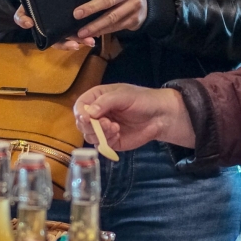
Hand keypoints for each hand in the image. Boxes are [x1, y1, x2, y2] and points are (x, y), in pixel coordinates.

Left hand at [61, 0, 147, 49]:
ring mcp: (134, 6)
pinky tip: (92, 34)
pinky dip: (103, 31)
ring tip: (81, 31)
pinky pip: (116, 27)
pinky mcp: (135, 20)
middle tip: (76, 14)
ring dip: (95, 25)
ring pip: (112, 17)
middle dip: (92, 7)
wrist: (146, 3)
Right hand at [75, 85, 193, 151]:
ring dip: (99, 133)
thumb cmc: (142, 100)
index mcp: (98, 98)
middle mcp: (97, 114)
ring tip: (115, 127)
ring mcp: (103, 129)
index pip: (80, 106)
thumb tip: (89, 113)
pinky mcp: (110, 141)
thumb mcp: (124, 95)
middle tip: (106, 123)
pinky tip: (118, 134)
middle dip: (90, 125)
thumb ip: (106, 102)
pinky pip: (100, 145)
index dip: (80, 113)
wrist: (160, 116)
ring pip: (89, 136)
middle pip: (81, 123)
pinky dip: (106, 141)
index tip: (87, 118)